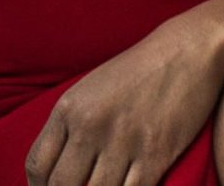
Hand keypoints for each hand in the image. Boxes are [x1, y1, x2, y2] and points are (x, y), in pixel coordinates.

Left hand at [24, 24, 223, 185]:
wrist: (186, 51)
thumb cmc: (137, 73)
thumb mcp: (89, 90)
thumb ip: (70, 126)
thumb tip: (57, 167)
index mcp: (68, 109)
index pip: (37, 164)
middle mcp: (90, 125)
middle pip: (62, 185)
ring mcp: (123, 141)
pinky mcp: (156, 153)